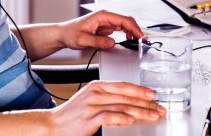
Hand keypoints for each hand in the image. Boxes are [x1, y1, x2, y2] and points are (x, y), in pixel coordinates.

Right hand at [46, 81, 164, 134]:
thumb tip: (128, 103)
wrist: (51, 125)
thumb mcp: (89, 100)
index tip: (153, 95)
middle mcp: (95, 93)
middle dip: (145, 102)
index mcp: (96, 86)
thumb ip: (107, 98)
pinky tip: (131, 120)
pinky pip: (109, 116)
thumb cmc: (71, 116)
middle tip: (159, 107)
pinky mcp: (88, 119)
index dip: (140, 90)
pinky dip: (122, 118)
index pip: (123, 85)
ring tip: (152, 116)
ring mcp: (91, 105)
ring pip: (121, 106)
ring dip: (140, 112)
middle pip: (126, 96)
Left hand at [58, 10, 142, 49]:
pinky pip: (120, 29)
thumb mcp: (82, 40)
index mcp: (102, 16)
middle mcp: (106, 17)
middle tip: (142, 42)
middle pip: (126, 21)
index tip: (140, 37)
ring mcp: (106, 22)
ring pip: (125, 25)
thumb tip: (112, 43)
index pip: (123, 20)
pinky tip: (128, 41)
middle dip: (136, 30)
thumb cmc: (70, 33)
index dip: (134, 28)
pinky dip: (126, 34)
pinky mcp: (105, 28)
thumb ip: (98, 41)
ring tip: (137, 42)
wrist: (63, 34)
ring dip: (132, 32)